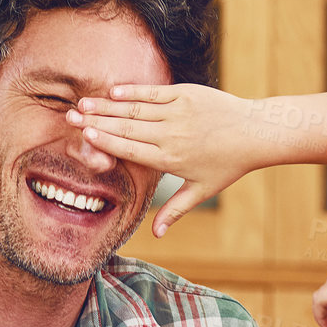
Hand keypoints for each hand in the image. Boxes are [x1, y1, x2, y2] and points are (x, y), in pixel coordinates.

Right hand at [66, 84, 275, 236]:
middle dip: (96, 122)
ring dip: (107, 106)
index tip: (84, 136)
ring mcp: (178, 113)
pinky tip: (113, 91)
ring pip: (136, 110)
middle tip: (70, 118)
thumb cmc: (228, 165)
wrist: (255, 133)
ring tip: (83, 103)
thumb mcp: (202, 191)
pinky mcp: (186, 95)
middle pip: (126, 129)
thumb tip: (155, 235)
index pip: (131, 150)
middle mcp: (171, 135)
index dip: (106, 142)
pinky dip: (133, 91)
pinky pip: (154, 93)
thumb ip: (174, 210)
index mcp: (170, 159)